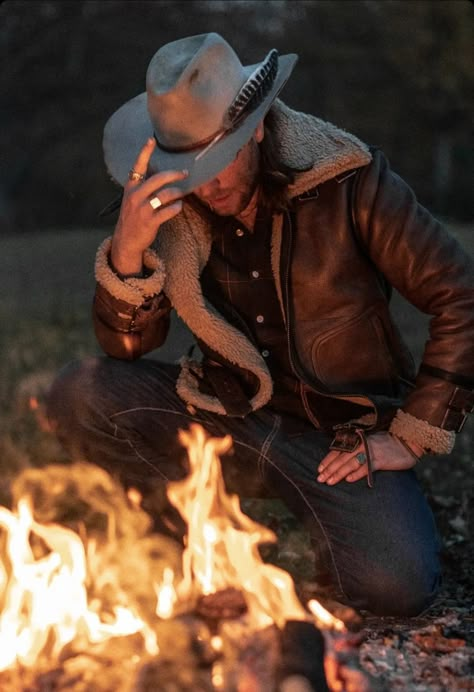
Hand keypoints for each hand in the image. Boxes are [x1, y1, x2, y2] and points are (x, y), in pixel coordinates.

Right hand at [111, 138, 187, 274]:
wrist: (126, 240)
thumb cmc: (132, 216)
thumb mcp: (132, 198)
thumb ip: (143, 184)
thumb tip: (156, 168)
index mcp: (131, 187)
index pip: (138, 166)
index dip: (145, 152)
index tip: (151, 140)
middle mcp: (136, 195)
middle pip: (159, 179)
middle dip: (175, 174)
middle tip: (185, 173)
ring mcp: (143, 209)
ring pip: (166, 195)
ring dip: (177, 193)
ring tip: (181, 193)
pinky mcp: (150, 221)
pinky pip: (169, 211)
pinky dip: (177, 207)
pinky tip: (178, 206)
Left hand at [317, 432, 420, 485]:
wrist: (407, 441)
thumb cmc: (388, 443)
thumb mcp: (370, 442)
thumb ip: (358, 448)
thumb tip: (344, 459)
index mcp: (358, 440)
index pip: (338, 450)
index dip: (328, 460)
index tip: (319, 469)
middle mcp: (362, 445)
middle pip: (341, 458)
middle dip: (329, 469)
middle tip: (319, 479)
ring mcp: (370, 452)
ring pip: (350, 464)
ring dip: (338, 473)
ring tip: (330, 481)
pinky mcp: (380, 460)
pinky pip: (366, 468)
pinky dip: (357, 474)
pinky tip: (349, 480)